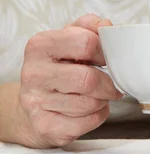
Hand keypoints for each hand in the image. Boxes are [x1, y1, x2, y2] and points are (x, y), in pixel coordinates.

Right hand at [17, 14, 121, 147]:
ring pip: (89, 103)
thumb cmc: (58, 69)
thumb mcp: (69, 41)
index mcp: (40, 46)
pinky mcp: (45, 127)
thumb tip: (107, 26)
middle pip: (88, 79)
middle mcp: (34, 73)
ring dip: (103, 100)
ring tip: (97, 96)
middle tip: (112, 85)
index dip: (105, 52)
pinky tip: (89, 111)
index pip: (86, 42)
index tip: (107, 59)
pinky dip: (97, 116)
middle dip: (108, 84)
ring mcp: (36, 102)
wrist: (32, 107)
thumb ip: (88, 28)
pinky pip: (87, 122)